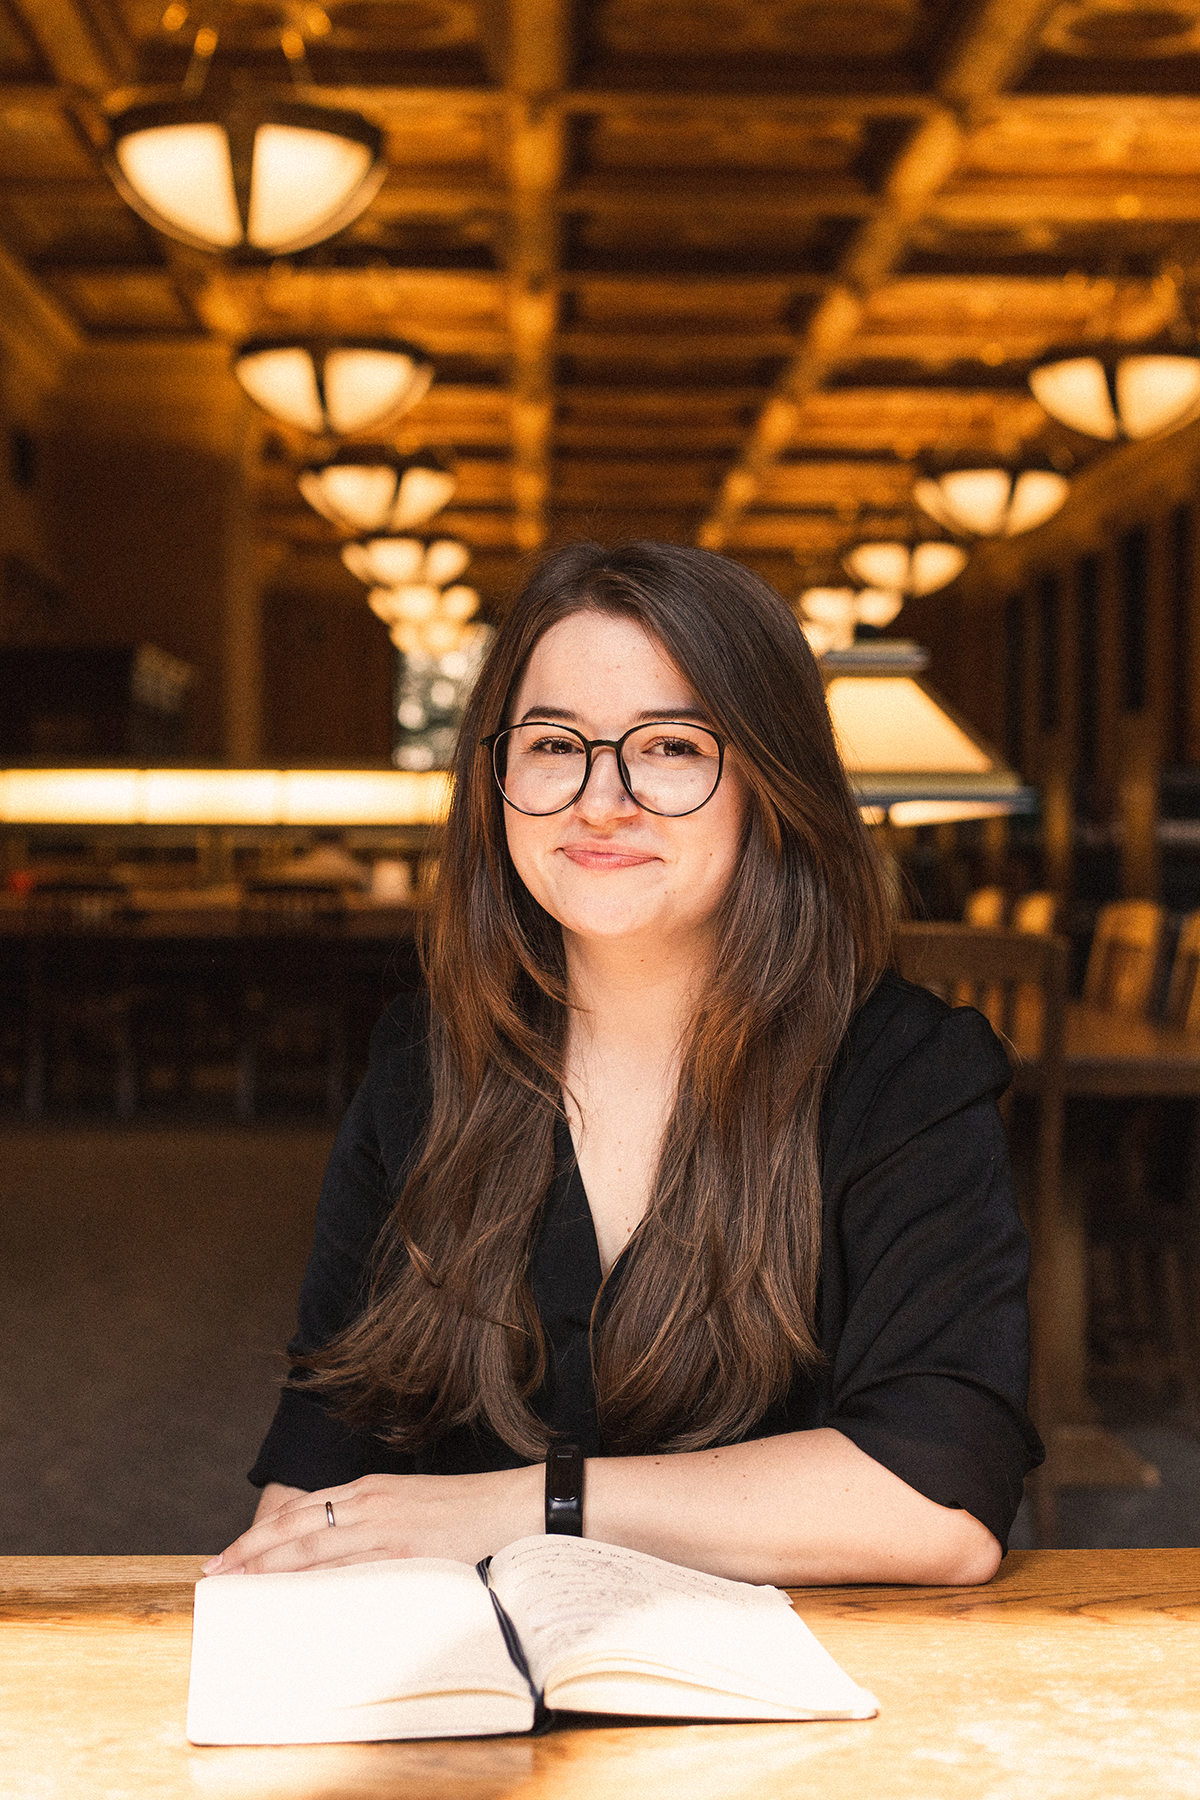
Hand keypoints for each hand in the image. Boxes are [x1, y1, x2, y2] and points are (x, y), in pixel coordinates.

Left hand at [201, 1464, 542, 1576]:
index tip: (232, 1552)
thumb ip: (372, 1520)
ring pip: (311, 1547)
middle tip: (215, 1572)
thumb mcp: (408, 1504)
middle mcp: (368, 1501)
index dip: (262, 1531)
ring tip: (238, 1585)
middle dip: (250, 1550)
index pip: (300, 1509)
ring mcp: (382, 1525)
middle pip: (294, 1526)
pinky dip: (314, 1582)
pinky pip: (347, 1568)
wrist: (508, 1504)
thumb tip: (337, 1551)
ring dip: (269, 1568)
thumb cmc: (463, 1509)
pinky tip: (291, 1597)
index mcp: (369, 1487)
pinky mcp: (400, 1550)